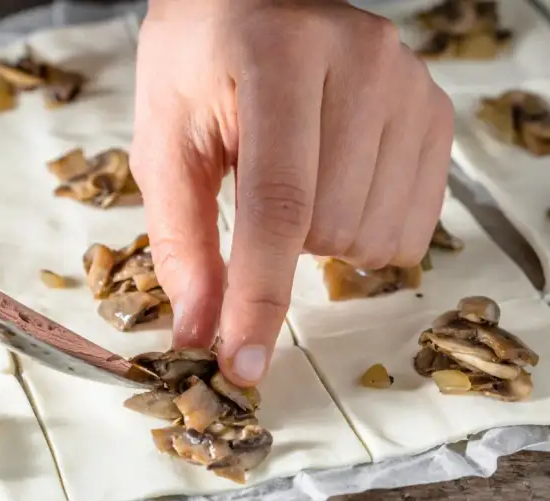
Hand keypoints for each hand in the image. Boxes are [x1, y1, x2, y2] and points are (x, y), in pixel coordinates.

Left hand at [130, 0, 453, 385]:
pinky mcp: (434, 111)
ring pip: (374, 235)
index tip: (242, 363)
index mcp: (276, 58)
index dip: (259, 297)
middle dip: (280, 249)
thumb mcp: (166, 144)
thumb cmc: (197, 68)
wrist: (250, 3)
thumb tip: (199, 332)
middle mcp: (361, 62)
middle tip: (255, 192)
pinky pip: (414, 226)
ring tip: (295, 182)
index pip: (278, 202)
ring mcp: (409, 84)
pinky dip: (366, 233)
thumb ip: (181, 241)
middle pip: (329, 228)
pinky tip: (336, 190)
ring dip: (323, 240)